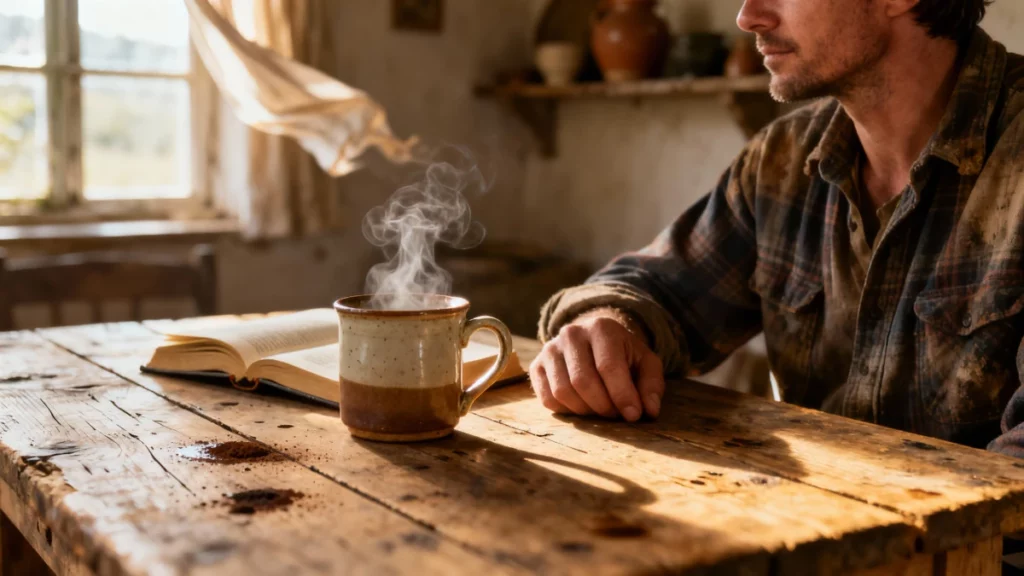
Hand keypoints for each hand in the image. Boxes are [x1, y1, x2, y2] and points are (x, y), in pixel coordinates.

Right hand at [530, 313, 663, 421]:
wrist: (594, 340)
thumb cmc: (623, 355)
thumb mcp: (646, 363)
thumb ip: (651, 384)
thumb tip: (649, 410)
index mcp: (601, 328)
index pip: (608, 366)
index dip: (622, 395)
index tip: (634, 415)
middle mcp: (571, 334)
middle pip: (583, 381)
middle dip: (603, 406)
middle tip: (616, 415)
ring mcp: (550, 349)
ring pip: (562, 391)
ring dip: (585, 411)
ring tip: (601, 410)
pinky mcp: (536, 365)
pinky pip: (547, 398)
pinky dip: (567, 410)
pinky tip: (582, 406)